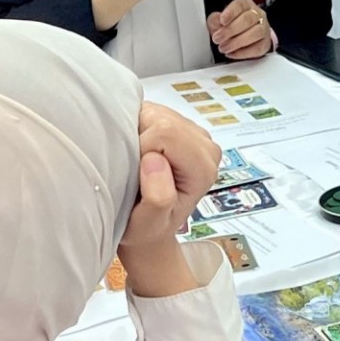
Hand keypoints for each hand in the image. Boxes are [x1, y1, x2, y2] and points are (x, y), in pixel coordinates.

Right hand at [118, 104, 219, 279]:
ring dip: (136, 133)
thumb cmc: (145, 229)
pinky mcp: (177, 123)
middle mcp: (205, 145)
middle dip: (139, 142)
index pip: (166, 135)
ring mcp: (193, 132)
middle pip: (163, 120)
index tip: (136, 178)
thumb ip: (158, 197)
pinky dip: (136, 126)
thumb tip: (155, 160)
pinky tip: (137, 148)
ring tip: (135, 162)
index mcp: (203, 167)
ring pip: (155, 113)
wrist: (146, 228)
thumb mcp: (148, 225)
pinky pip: (150, 111)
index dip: (141, 152)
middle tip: (134, 170)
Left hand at [209, 0, 272, 59]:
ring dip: (237, 42)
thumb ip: (215, 20)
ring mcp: (264, 28)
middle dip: (230, 30)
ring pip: (256, 33)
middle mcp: (257, 14)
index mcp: (246, 5)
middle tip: (217, 38)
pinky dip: (242, 52)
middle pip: (248, 19)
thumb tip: (216, 21)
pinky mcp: (265, 43)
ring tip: (223, 47)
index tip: (222, 20)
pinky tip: (232, 53)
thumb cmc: (232, 25)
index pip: (240, 5)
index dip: (231, 12)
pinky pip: (257, 48)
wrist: (246, 35)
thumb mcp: (220, 20)